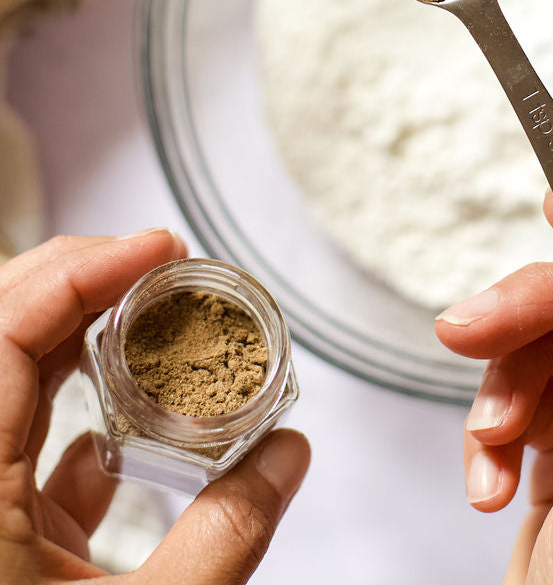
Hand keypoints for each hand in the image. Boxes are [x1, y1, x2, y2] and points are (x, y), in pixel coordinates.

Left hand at [0, 230, 309, 584]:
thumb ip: (224, 538)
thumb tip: (290, 454)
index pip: (1, 334)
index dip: (78, 270)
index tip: (159, 248)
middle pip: (5, 334)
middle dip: (84, 277)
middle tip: (164, 261)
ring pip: (16, 377)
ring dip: (84, 329)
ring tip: (155, 310)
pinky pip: (29, 437)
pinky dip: (84, 400)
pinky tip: (141, 408)